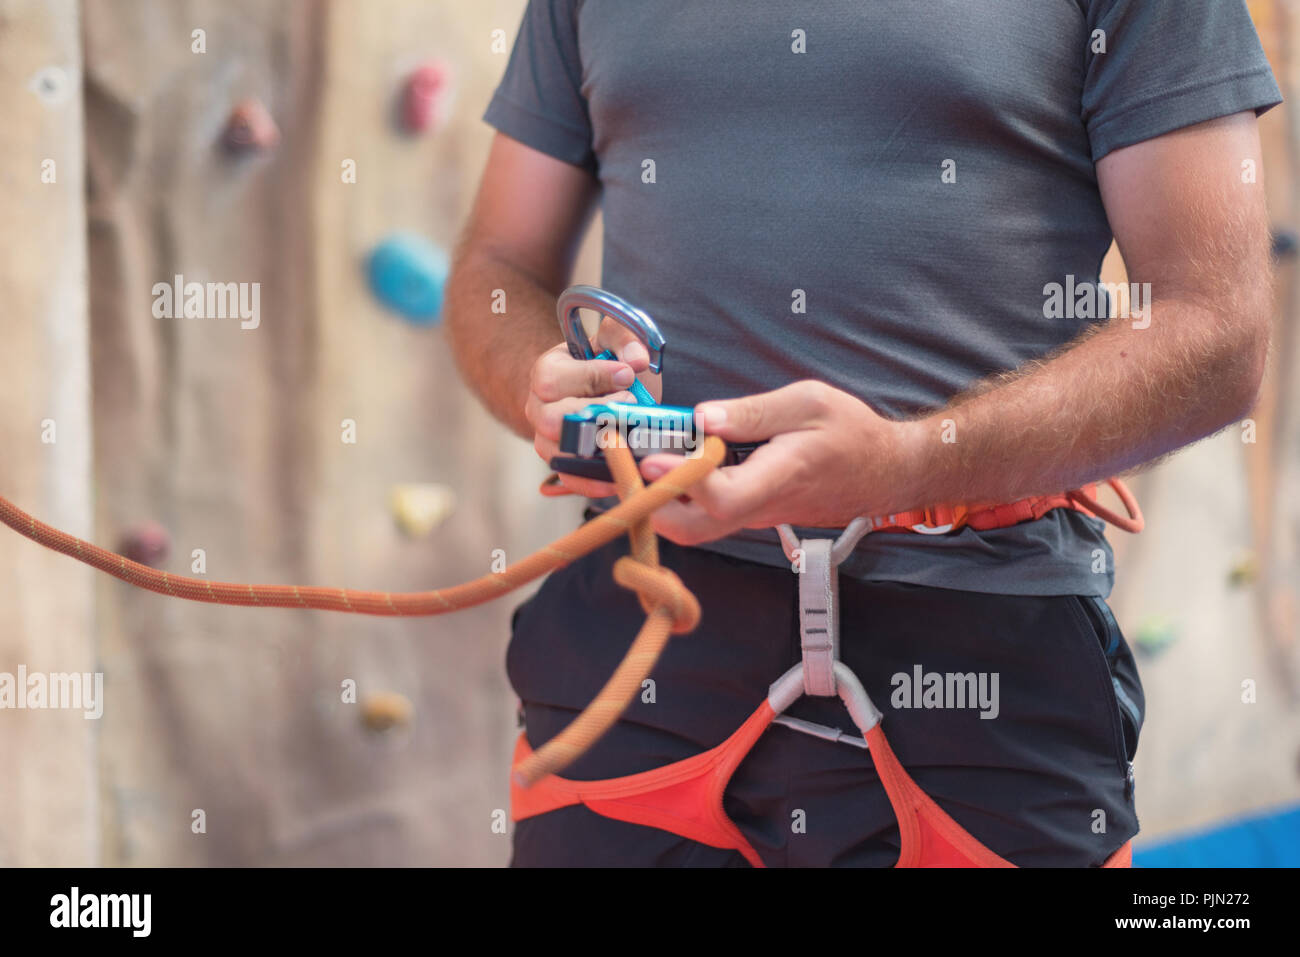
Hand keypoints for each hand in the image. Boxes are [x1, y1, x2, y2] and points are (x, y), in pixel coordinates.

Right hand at [525, 315, 661, 497]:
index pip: (554, 379)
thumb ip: (625, 340)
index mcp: (547, 372)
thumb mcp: (615, 341)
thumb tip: (636, 361)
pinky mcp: (563, 463)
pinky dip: (591, 483)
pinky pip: (569, 479)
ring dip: (594, 450)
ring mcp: (547, 438)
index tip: (627, 375)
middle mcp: (539, 408)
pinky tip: (616, 478)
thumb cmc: (609, 363)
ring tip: (628, 440)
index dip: (592, 377)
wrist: (608, 390)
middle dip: (593, 415)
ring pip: (557, 453)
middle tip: (629, 405)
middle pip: (550, 420)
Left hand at [637, 380, 922, 544]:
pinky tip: (646, 470)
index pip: (725, 496)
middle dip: (646, 504)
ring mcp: (752, 515)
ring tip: (615, 468)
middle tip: (610, 468)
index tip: (653, 457)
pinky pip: (701, 516)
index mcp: (779, 476)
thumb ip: (754, 411)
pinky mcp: (747, 512)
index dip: (684, 482)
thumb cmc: (851, 434)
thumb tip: (702, 418)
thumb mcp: (809, 402)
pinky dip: (668, 498)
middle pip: (693, 528)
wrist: (884, 471)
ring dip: (650, 502)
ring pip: (691, 527)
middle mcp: (760, 506)